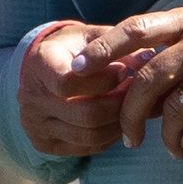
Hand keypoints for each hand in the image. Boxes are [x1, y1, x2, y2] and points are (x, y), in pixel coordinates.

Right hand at [15, 19, 134, 160]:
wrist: (43, 70)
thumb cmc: (74, 49)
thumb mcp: (90, 36)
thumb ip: (117, 44)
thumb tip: (150, 57)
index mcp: (40, 64)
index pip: (69, 83)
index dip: (103, 81)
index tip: (124, 72)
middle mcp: (32, 97)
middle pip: (85, 114)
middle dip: (119, 106)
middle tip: (138, 95)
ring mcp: (35, 124)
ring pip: (89, 135)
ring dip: (118, 123)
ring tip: (132, 108)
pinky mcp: (44, 143)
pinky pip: (86, 147)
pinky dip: (109, 137)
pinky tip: (118, 121)